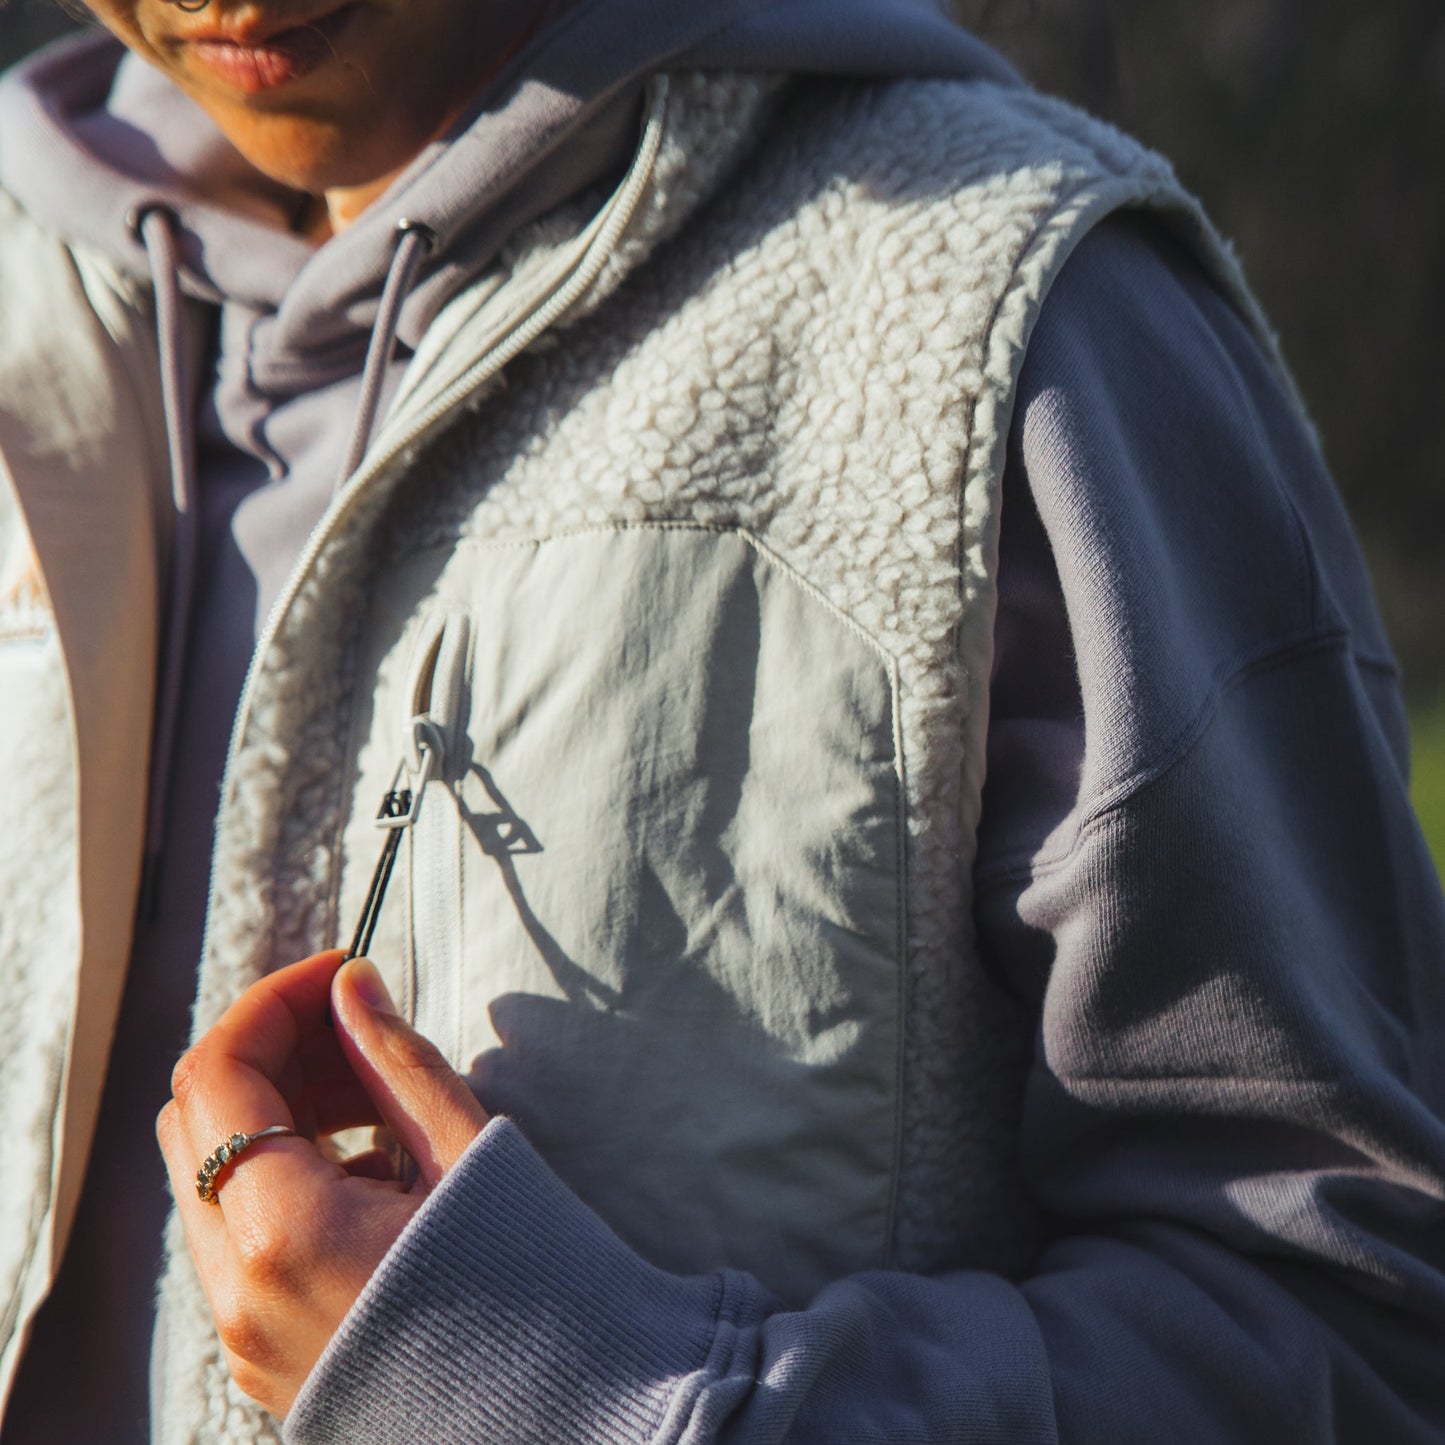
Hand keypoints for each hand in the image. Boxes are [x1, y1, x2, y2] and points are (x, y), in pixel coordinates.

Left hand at [156, 949, 488, 1417]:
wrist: (559, 1417)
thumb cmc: (528, 1282)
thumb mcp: (464, 1152)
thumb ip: (393, 1058)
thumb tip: (348, 986)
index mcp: (285, 1232)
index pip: (218, 1073)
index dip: (271, 1000)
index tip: (339, 968)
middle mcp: (238, 1289)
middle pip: (195, 1120)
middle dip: (269, 1050)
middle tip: (356, 1025)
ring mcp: (242, 1330)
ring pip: (211, 1176)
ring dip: (277, 1109)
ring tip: (375, 1093)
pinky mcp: (264, 1351)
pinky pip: (239, 1233)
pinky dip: (284, 1172)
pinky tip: (371, 1164)